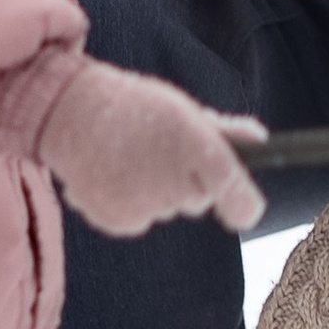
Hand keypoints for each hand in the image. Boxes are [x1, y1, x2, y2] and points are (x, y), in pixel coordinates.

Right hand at [39, 62, 265, 239]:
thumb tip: (260, 140)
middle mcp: (172, 178)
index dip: (242, 202)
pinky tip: (113, 175)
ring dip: (156, 191)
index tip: (245, 208)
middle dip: (188, 179)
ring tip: (129, 157)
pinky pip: (138, 220)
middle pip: (198, 198)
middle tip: (159, 149)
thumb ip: (224, 131)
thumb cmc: (132, 107)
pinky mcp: (120, 221)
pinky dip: (129, 204)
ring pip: (167, 208)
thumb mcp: (182, 111)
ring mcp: (144, 204)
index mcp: (194, 143)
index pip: (231, 186)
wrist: (68, 113)